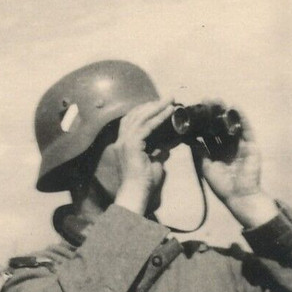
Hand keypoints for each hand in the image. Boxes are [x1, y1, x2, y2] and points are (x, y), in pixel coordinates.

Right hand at [113, 99, 175, 214]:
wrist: (137, 193)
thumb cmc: (144, 182)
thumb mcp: (154, 163)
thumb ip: (158, 152)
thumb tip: (167, 146)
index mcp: (124, 145)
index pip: (131, 122)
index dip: (144, 111)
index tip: (158, 105)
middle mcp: (121, 141)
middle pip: (134, 115)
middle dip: (151, 105)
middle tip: (167, 98)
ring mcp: (124, 142)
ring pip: (140, 118)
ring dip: (156, 107)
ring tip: (170, 100)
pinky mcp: (131, 145)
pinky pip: (146, 126)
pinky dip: (158, 117)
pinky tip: (169, 112)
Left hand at [198, 110, 278, 228]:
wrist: (239, 195)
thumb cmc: (222, 185)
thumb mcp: (206, 166)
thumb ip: (200, 151)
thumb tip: (189, 138)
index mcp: (216, 151)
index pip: (206, 133)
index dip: (199, 123)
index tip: (190, 112)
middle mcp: (227, 145)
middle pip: (218, 125)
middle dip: (211, 113)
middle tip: (202, 100)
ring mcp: (239, 144)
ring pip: (231, 124)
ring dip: (224, 112)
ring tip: (216, 100)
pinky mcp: (251, 144)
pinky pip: (245, 128)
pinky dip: (240, 118)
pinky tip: (234, 107)